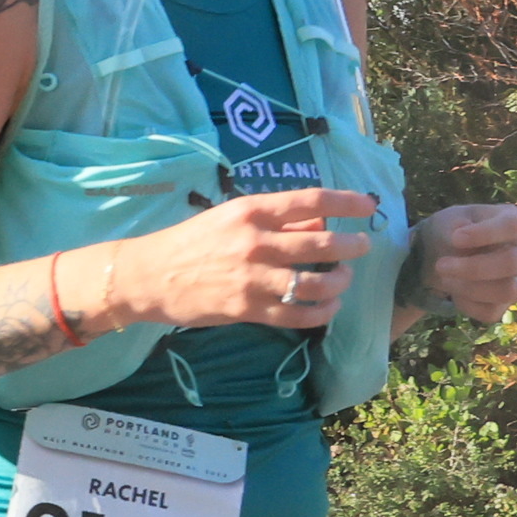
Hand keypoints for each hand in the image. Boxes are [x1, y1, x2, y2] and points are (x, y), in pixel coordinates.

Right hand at [119, 187, 380, 332]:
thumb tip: (320, 224)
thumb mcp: (231, 218)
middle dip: (352, 246)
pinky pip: (297, 314)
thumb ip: (277, 220)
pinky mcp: (247, 309)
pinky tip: (329, 307)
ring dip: (340, 282)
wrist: (148, 277)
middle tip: (363, 246)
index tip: (369, 206)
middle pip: (322, 245)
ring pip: (315, 283)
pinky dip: (322, 313)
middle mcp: (255, 243)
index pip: (311, 202)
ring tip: (344, 279)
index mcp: (251, 212)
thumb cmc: (191, 242)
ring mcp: (252, 279)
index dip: (346, 203)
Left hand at [409, 202, 516, 325]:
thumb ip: (454, 225)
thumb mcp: (447, 221)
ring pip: (507, 291)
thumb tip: (460, 231)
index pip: (512, 225)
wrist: (439, 256)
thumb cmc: (449, 232)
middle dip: (472, 268)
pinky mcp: (504, 303)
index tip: (456, 238)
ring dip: (469, 288)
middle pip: (512, 262)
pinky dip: (467, 305)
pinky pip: (492, 312)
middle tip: (441, 265)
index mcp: (511, 220)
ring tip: (444, 279)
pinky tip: (454, 293)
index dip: (485, 233)